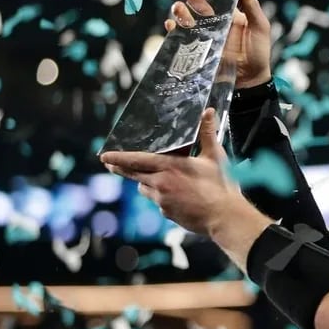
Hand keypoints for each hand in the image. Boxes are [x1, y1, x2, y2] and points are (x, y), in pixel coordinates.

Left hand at [100, 108, 243, 235]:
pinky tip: (179, 195)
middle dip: (121, 169)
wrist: (223, 216)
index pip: (137, 161)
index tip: (104, 156)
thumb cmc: (220, 185)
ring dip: (147, 182)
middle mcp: (160, 184)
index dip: (119, 158)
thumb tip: (208, 111)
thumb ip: (207, 133)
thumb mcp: (214, 156)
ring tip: (160, 178)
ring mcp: (162, 201)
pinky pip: (158, 202)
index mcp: (169, 167)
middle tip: (110, 165)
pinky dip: (162, 196)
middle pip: (133, 175)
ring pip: (146, 188)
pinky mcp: (167, 213)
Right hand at [166, 0, 272, 88]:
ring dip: (179, 8)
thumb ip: (251, 2)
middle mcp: (213, 17)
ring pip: (183, 14)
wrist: (251, 81)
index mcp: (229, 8)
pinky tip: (173, 27)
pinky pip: (178, 35)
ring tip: (182, 10)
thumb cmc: (259, 52)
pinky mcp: (195, 47)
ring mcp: (203, 32)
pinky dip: (172, 29)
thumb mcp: (259, 25)